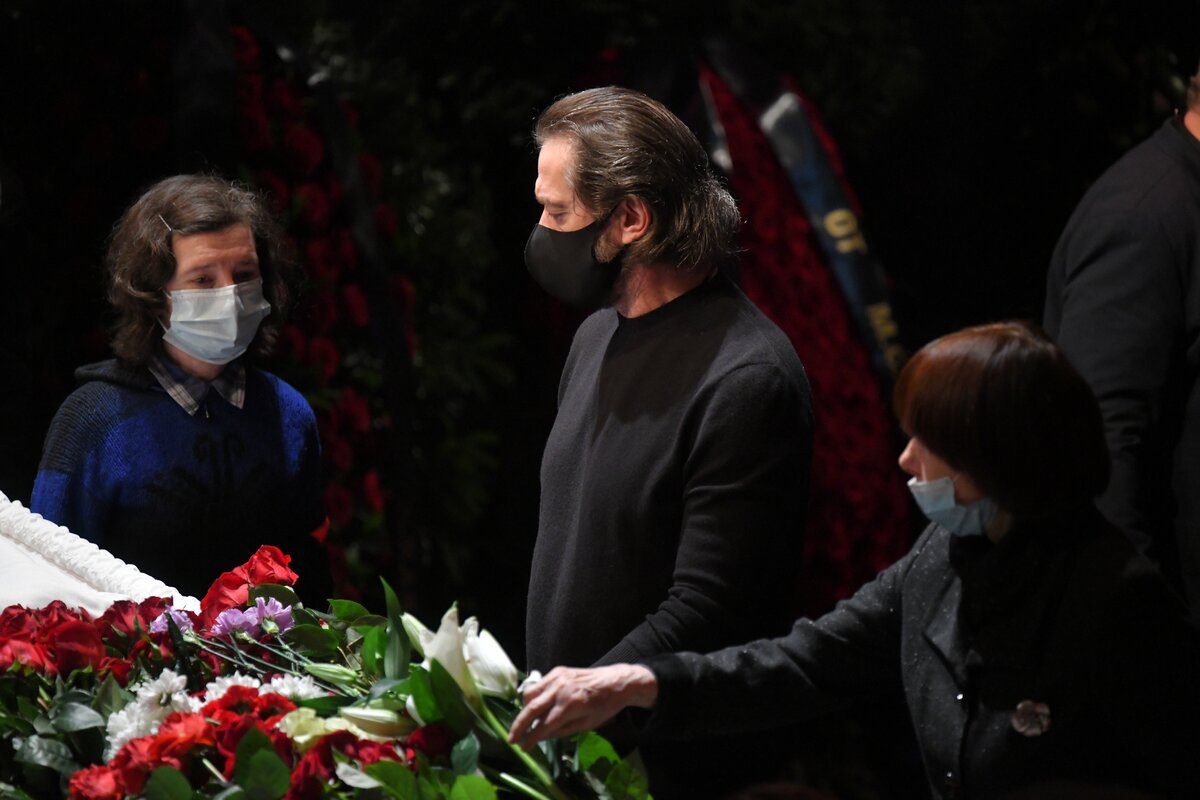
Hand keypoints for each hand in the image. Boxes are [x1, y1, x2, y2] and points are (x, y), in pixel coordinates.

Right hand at [508, 664, 658, 748]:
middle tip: (511, 738)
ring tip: (525, 722)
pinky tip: (535, 705)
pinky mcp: (558, 671)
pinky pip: (538, 684)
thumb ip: (563, 730)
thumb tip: (542, 736)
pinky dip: (533, 696)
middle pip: (532, 708)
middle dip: (519, 725)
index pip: (544, 725)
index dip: (531, 738)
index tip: (523, 748)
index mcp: (570, 705)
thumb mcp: (587, 724)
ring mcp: (558, 677)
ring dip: (524, 709)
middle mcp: (561, 689)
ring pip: (530, 693)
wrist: (616, 681)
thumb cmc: (605, 706)